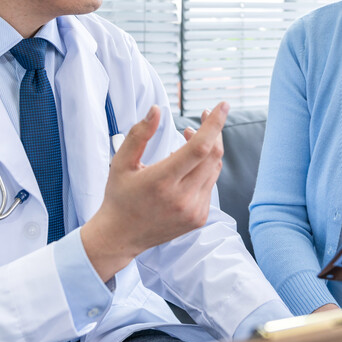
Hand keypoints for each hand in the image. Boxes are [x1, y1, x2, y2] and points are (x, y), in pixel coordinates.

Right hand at [81, 102, 228, 280]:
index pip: (199, 148)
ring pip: (214, 169)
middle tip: (203, 116)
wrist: (121, 236)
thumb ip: (139, 134)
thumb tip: (157, 110)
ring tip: (190, 138)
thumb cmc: (119, 196)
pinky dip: (204, 168)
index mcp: (162, 182)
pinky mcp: (199, 218)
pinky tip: (188, 165)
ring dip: (208, 149)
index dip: (213, 124)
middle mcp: (182, 198)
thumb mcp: (121, 163)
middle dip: (213, 131)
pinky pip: (210, 185)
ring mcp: (193, 211)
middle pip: (212, 156)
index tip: (222, 105)